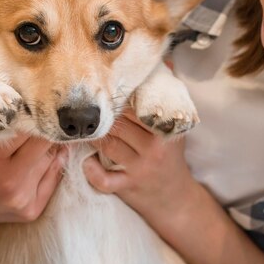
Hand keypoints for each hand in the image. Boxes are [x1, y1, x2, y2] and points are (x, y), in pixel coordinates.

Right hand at [0, 93, 67, 230]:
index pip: (24, 129)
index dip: (31, 114)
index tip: (33, 103)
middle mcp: (8, 182)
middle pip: (43, 144)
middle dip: (46, 128)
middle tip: (49, 114)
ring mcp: (22, 199)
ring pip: (51, 160)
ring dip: (52, 144)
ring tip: (50, 130)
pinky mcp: (31, 211)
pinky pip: (53, 179)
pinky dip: (54, 163)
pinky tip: (50, 152)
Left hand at [82, 106, 198, 231]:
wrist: (175, 198)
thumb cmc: (170, 157)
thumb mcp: (174, 131)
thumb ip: (165, 103)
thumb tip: (164, 66)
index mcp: (165, 132)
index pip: (136, 109)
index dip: (118, 102)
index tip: (108, 97)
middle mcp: (154, 150)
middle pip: (119, 126)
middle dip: (103, 119)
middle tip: (93, 114)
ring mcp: (140, 169)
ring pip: (108, 145)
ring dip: (94, 138)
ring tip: (89, 132)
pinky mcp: (128, 187)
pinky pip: (103, 178)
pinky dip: (91, 170)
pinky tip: (87, 161)